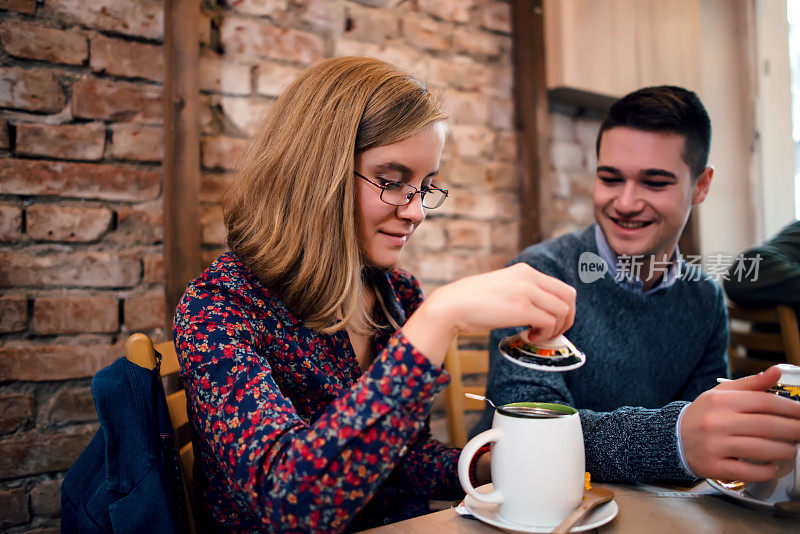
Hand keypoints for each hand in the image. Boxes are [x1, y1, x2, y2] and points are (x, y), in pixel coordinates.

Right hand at [402, 263, 575, 365]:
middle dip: (567, 318)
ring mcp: (526, 291)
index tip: (553, 323)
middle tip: (553, 332)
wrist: (451, 305)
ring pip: (562, 310)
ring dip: (555, 328)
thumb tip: (540, 311)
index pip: (561, 287)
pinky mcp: (521, 308)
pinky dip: (545, 334)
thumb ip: (522, 292)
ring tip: (537, 336)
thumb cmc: (473, 301)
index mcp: (525, 270)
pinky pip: (549, 322)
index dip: (564, 308)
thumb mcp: (502, 287)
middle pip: (569, 296)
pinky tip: (530, 337)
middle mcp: (528, 277)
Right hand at [681, 367, 799, 480]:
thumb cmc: (703, 415)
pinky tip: (772, 465)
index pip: (764, 402)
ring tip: (791, 448)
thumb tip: (776, 372)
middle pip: (766, 426)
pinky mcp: (714, 466)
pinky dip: (765, 470)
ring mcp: (715, 445)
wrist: (673, 438)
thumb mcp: (721, 394)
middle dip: (793, 430)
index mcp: (721, 401)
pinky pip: (748, 471)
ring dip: (784, 450)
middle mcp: (717, 422)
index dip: (790, 408)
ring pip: (761, 449)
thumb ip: (751, 384)